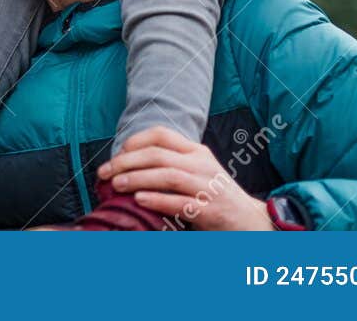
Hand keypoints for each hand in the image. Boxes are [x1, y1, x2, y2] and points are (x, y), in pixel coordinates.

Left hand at [97, 127, 271, 229]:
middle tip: (104, 172)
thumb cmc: (215, 197)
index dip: (134, 141)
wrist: (252, 222)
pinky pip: (181, 203)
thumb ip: (171, 164)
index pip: (161, 134)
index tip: (117, 154)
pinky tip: (139, 200)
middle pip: (158, 155)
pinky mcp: (211, 211)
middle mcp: (202, 165)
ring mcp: (208, 187)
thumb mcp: (196, 171)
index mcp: (196, 151)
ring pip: (168, 176)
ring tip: (116, 184)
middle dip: (126, 162)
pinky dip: (158, 200)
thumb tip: (129, 164)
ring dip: (138, 179)